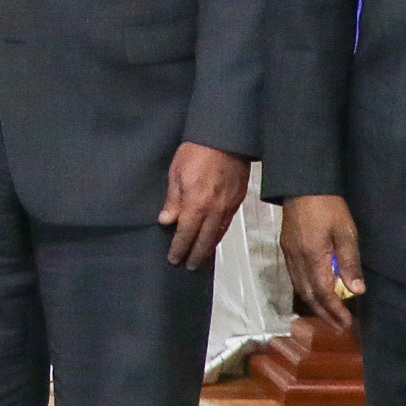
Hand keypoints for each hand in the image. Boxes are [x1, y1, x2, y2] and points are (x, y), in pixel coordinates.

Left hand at [158, 142, 250, 269]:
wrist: (226, 138)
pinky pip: (227, 223)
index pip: (186, 234)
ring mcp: (228, 206)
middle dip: (196, 255)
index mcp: (196, 204)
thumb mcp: (176, 174)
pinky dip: (220, 234)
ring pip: (219, 233)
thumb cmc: (195, 153)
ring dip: (209, 247)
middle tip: (189, 267)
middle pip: (205, 240)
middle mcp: (214, 210)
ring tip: (201, 257)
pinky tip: (215, 237)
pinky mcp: (238, 200)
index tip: (174, 259)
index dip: (180, 248)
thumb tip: (167, 221)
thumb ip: (173, 200)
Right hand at [281, 193, 363, 328]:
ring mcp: (289, 255)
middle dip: (324, 313)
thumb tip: (356, 290)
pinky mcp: (286, 249)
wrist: (302, 187)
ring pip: (300, 288)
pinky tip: (315, 293)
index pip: (323, 292)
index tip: (347, 323)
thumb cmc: (329, 207)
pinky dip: (306, 291)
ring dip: (315, 304)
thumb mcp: (346, 232)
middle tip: (338, 326)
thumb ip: (350, 262)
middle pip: (309, 295)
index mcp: (312, 257)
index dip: (335, 310)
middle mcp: (297, 261)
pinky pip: (295, 278)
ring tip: (329, 314)